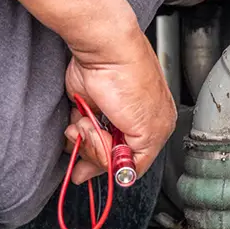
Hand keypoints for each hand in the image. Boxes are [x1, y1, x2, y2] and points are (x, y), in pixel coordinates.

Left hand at [62, 21, 175, 183]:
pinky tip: (78, 119)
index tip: (105, 158)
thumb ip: (138, 159)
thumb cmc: (130, 79)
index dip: (115, 165)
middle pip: (110, 158)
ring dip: (83, 141)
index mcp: (155, 128)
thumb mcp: (148, 130)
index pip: (132, 165)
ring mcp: (109, 115)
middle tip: (93, 133)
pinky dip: (74, 132)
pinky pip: (77, 134)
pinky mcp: (89, 107)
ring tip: (84, 122)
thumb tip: (125, 176)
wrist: (104, 52)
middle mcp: (133, 123)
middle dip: (96, 151)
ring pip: (91, 148)